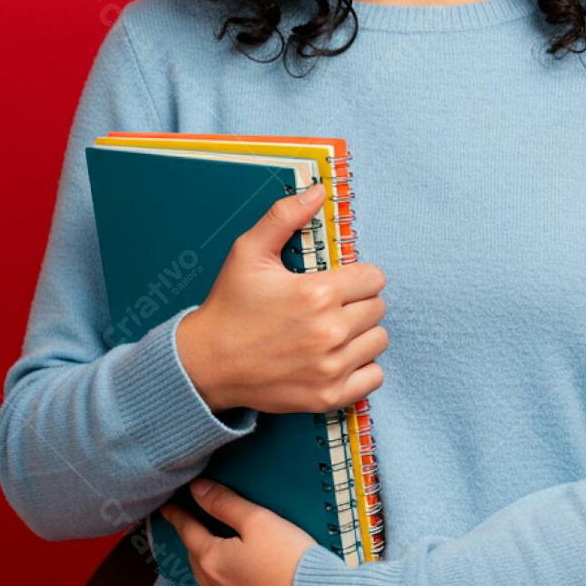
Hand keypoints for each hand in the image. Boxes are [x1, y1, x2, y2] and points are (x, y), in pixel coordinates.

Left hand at [159, 478, 317, 585]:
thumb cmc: (292, 562)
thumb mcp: (260, 522)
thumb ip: (225, 504)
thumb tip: (197, 490)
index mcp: (213, 561)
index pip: (188, 532)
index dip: (178, 516)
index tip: (168, 508)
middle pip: (199, 563)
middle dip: (198, 546)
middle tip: (201, 532)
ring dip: (219, 576)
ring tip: (232, 564)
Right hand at [175, 180, 388, 415]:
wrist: (206, 363)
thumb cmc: (229, 306)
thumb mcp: (248, 252)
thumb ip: (285, 216)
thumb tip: (319, 191)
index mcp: (316, 293)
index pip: (374, 278)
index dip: (357, 276)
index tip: (338, 282)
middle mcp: (329, 332)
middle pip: (378, 308)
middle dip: (358, 302)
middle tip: (331, 306)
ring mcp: (330, 367)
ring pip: (378, 340)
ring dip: (361, 334)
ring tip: (333, 331)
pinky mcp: (328, 395)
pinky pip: (374, 377)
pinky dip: (362, 367)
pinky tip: (337, 357)